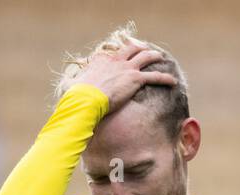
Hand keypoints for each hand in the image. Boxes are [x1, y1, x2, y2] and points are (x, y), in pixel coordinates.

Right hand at [60, 39, 177, 113]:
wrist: (85, 100)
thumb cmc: (76, 97)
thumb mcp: (70, 87)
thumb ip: (71, 85)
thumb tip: (67, 89)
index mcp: (100, 61)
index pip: (112, 54)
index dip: (119, 55)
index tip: (122, 57)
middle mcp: (115, 61)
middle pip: (131, 49)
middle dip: (139, 48)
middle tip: (145, 50)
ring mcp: (126, 68)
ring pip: (145, 57)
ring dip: (154, 56)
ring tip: (161, 58)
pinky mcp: (135, 79)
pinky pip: (155, 76)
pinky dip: (165, 78)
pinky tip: (173, 81)